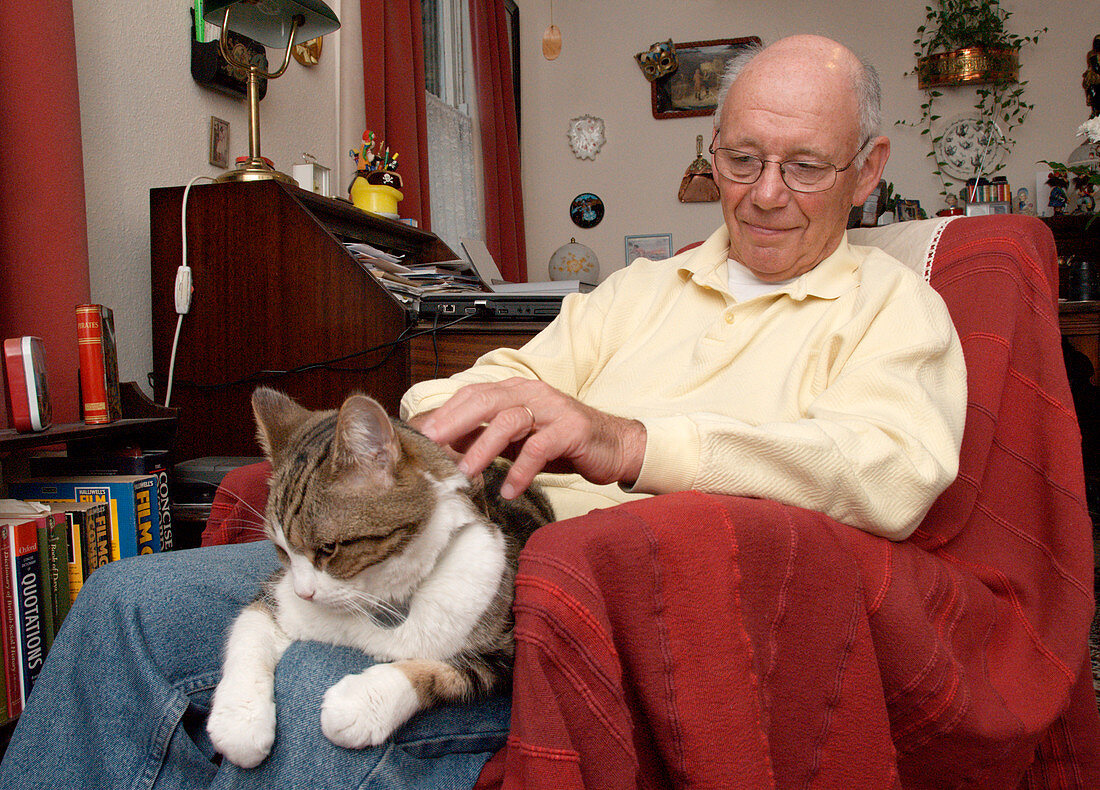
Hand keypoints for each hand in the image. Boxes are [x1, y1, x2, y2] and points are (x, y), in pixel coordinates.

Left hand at [416, 378, 646, 498]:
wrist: (615, 446)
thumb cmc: (563, 441)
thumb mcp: (519, 437)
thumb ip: (488, 435)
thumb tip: (447, 444)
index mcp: (516, 390)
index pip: (473, 394)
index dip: (447, 412)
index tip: (422, 434)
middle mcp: (532, 393)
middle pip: (485, 400)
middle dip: (454, 422)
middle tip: (431, 445)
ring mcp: (552, 409)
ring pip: (509, 421)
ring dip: (483, 448)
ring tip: (465, 474)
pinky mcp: (571, 430)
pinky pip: (539, 448)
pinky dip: (521, 470)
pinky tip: (509, 489)